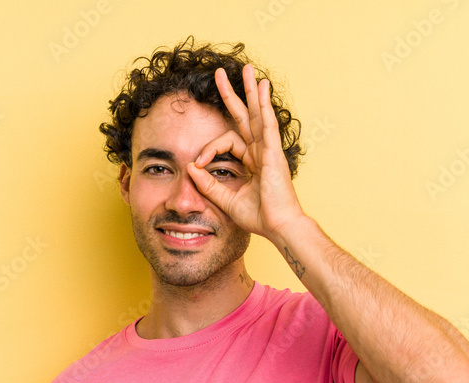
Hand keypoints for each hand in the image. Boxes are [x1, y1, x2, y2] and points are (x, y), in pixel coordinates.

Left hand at [186, 64, 306, 240]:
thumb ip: (208, 184)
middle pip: (245, 116)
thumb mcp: (226, 200)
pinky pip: (268, 125)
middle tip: (221, 74)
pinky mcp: (274, 153)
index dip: (209, 149)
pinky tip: (262, 88)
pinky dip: (264, 106)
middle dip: (233, 94)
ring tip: (248, 69)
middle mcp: (261, 151)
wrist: (278, 227)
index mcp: (252, 161)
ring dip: (252, 91)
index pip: (227, 142)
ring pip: (258, 114)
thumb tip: (190, 167)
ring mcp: (269, 150)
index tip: (198, 164)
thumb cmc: (259, 217)